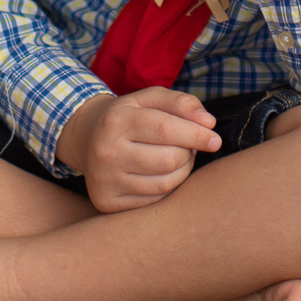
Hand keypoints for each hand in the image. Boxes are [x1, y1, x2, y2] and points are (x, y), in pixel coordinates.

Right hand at [57, 87, 221, 213]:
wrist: (85, 138)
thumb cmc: (127, 116)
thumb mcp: (149, 98)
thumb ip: (181, 103)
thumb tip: (209, 123)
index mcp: (116, 121)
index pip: (165, 129)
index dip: (196, 135)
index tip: (215, 139)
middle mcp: (106, 153)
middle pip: (169, 160)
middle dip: (188, 152)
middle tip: (187, 146)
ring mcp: (104, 181)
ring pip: (165, 184)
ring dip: (182, 171)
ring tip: (177, 158)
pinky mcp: (106, 203)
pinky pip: (154, 200)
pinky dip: (167, 188)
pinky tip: (161, 174)